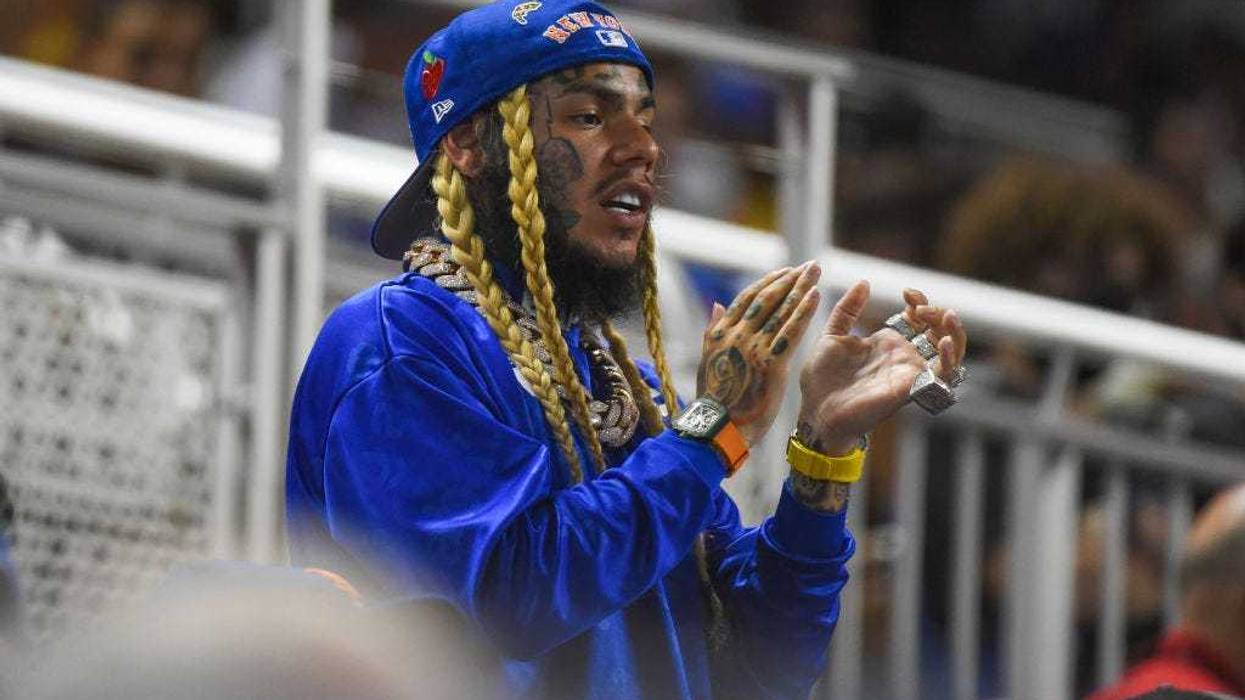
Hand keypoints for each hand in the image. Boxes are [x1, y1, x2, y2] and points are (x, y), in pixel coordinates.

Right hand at [696, 262, 822, 446]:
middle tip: (810, 265)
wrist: (719, 428)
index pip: (747, 298)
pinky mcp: (772, 364)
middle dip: (790, 279)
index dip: (769, 282)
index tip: (787, 271)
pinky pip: (791, 332)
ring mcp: (754, 348)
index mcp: (721, 333)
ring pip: (781, 311)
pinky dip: (804, 312)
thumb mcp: (707, 361)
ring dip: (801, 288)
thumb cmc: (714, 400)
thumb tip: (717, 304)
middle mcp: (737, 335)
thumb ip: (713, 330)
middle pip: (767, 299)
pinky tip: (816, 296)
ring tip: (815, 272)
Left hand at [796, 282, 967, 454]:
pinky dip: (950, 358)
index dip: (919, 302)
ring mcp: (910, 372)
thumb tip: (864, 282)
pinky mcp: (912, 387)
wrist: (817, 411)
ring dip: (955, 333)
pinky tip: (944, 342)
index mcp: (886, 343)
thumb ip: (847, 310)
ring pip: (951, 353)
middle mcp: (903, 357)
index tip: (907, 292)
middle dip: (936, 313)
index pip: (916, 318)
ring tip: (947, 316)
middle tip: (920, 308)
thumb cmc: (822, 380)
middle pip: (937, 331)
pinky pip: (943, 375)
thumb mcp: (832, 335)